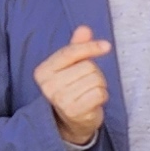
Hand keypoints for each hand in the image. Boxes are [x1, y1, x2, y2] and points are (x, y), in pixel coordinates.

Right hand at [35, 23, 111, 146]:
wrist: (71, 122)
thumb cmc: (72, 88)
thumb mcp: (71, 66)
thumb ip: (77, 46)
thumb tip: (84, 29)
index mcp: (43, 71)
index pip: (69, 52)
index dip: (90, 46)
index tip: (106, 46)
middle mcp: (48, 86)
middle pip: (87, 66)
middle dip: (95, 73)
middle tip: (86, 83)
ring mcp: (60, 100)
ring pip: (96, 79)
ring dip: (99, 85)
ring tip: (89, 92)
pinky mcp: (74, 111)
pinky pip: (100, 93)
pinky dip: (102, 96)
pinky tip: (93, 102)